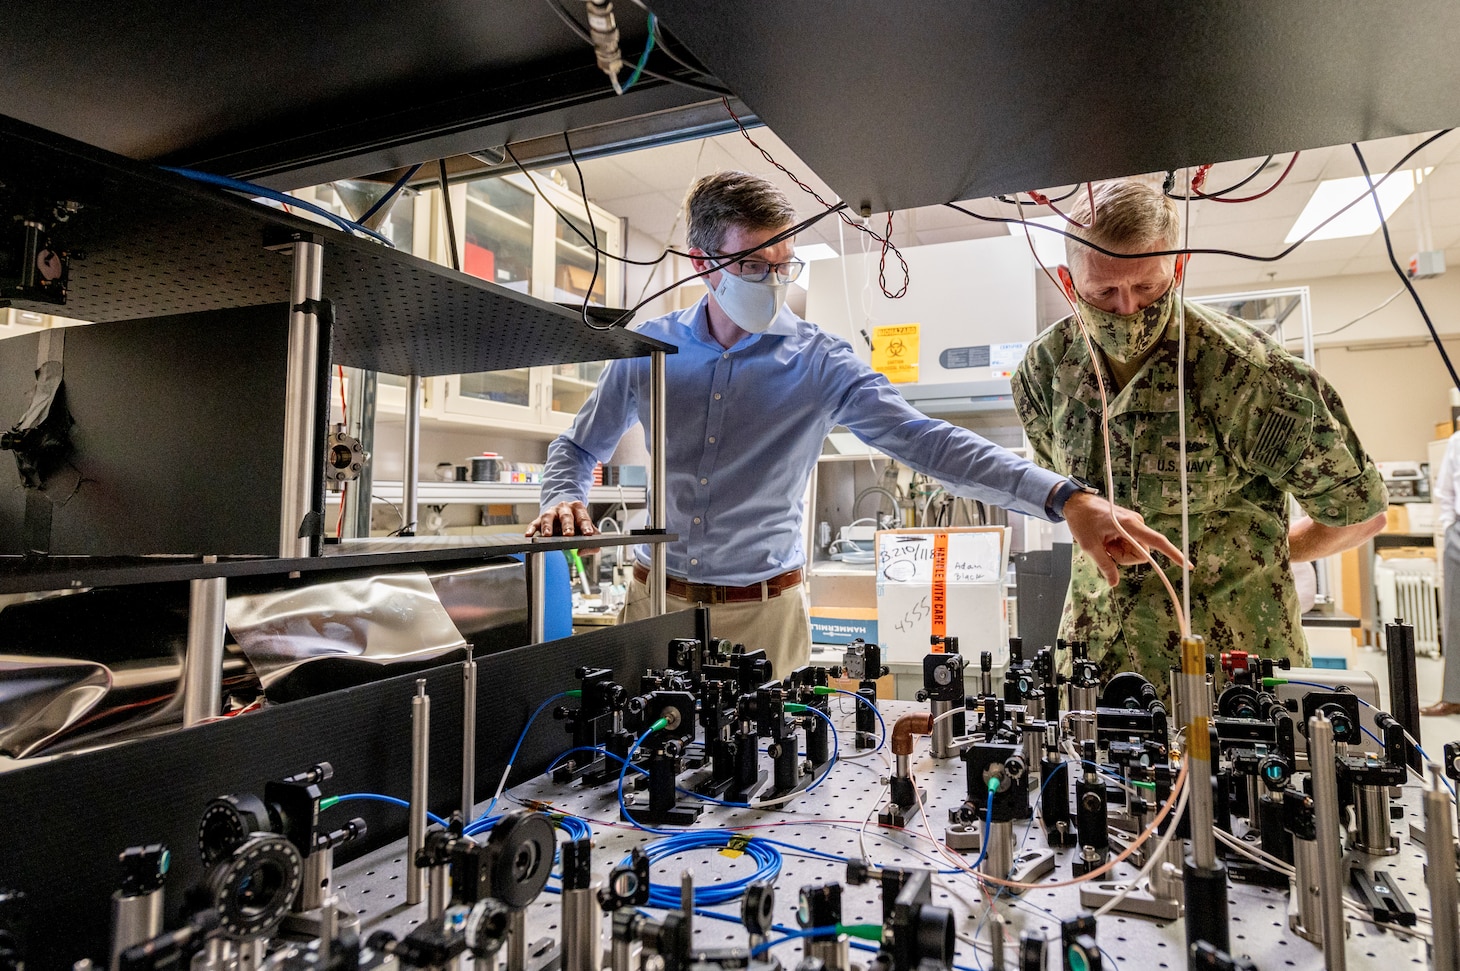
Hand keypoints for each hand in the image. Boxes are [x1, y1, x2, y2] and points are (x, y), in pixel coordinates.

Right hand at [524, 500, 596, 538]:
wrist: (564, 510)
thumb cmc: (576, 521)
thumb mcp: (587, 528)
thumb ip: (592, 540)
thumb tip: (583, 551)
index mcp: (579, 509)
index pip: (583, 518)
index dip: (586, 526)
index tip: (588, 534)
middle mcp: (565, 508)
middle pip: (566, 516)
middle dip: (567, 526)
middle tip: (568, 534)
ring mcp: (552, 513)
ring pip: (549, 517)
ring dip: (548, 526)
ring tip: (547, 535)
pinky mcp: (540, 518)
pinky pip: (534, 523)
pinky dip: (531, 528)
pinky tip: (529, 534)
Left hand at [1061, 492, 1187, 585]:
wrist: (1077, 503)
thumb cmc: (1082, 520)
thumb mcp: (1090, 546)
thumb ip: (1104, 565)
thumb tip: (1114, 583)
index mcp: (1129, 525)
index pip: (1157, 541)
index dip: (1173, 554)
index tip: (1187, 565)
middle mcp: (1136, 524)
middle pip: (1141, 554)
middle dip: (1123, 557)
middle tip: (1104, 547)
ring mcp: (1134, 525)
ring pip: (1134, 551)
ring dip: (1119, 552)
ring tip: (1103, 541)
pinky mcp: (1131, 526)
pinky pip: (1130, 544)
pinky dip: (1118, 547)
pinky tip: (1106, 539)